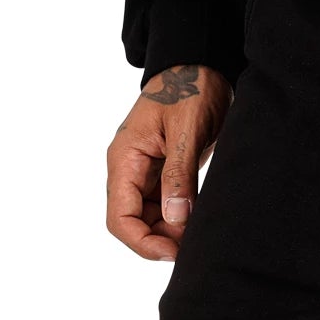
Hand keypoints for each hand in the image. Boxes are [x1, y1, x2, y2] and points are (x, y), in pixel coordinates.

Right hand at [106, 64, 232, 260]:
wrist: (201, 67)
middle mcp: (129, 170)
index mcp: (125, 159)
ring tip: (200, 234)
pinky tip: (199, 221)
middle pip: (133, 224)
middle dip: (160, 241)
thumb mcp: (186, 130)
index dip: (143, 243)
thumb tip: (175, 219)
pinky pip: (165, 208)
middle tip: (194, 246)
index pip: (119, 218)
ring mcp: (145, 173)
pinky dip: (180, 220)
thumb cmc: (190, 88)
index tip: (174, 252)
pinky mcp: (163, 174)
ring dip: (172, 233)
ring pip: (150, 220)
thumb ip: (179, 176)